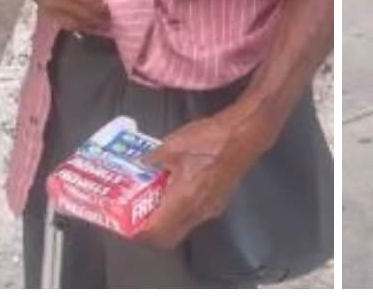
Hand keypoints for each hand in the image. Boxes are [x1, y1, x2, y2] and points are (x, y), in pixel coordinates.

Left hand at [133, 112, 267, 248]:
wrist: (245, 135)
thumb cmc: (211, 139)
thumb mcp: (173, 144)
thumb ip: (152, 158)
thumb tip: (139, 163)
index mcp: (183, 199)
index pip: (157, 232)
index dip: (139, 233)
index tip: (127, 223)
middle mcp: (198, 210)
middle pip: (169, 237)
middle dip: (151, 232)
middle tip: (137, 215)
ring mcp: (211, 208)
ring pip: (183, 227)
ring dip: (167, 220)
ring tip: (153, 201)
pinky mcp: (219, 201)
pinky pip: (195, 216)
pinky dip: (181, 210)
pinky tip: (176, 189)